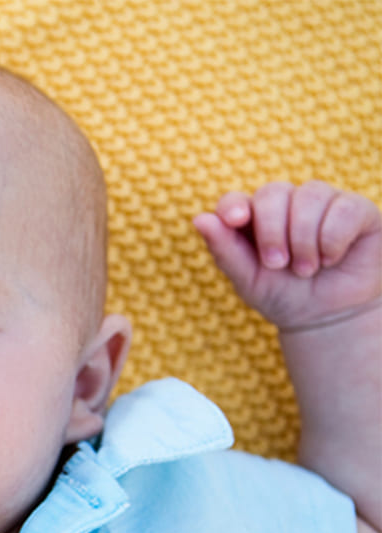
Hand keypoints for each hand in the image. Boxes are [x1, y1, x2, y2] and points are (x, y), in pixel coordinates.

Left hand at [194, 181, 380, 331]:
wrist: (326, 317)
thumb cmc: (282, 296)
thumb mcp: (248, 280)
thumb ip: (225, 251)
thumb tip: (199, 218)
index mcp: (253, 219)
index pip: (237, 199)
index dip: (234, 205)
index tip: (237, 220)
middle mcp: (287, 204)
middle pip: (272, 192)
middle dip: (271, 231)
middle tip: (277, 264)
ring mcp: (323, 202)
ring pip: (310, 195)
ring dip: (303, 240)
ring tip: (306, 270)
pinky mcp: (356, 209)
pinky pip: (344, 208)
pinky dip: (332, 239)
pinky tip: (331, 259)